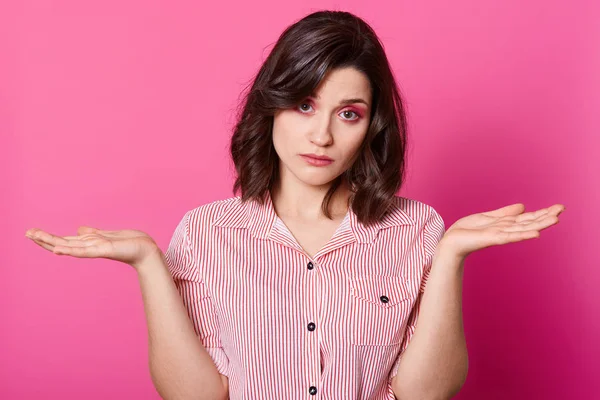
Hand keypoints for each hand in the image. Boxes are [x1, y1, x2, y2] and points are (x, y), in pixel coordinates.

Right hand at [25, 226, 160, 269]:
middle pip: (62, 243)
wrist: (145, 250)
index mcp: (88, 243)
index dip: (48, 237)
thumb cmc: (129, 243)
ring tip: (35, 237)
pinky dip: (71, 250)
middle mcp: (89, 247)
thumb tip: (79, 229)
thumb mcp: (107, 235)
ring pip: (68, 246)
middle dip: (44, 239)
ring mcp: (95, 249)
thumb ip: (92, 233)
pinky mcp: (103, 250)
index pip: (64, 240)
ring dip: (51, 242)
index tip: (32, 232)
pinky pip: (84, 252)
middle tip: (26, 233)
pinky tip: (58, 250)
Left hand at [440, 203, 564, 258]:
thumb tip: (523, 206)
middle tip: (562, 210)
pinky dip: (522, 234)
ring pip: (523, 228)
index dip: (542, 213)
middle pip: (529, 222)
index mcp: (505, 224)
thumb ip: (505, 213)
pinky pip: (509, 237)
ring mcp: (500, 235)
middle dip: (545, 216)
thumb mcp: (487, 217)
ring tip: (555, 219)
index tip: (558, 208)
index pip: (528, 218)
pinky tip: (535, 233)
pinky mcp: (491, 239)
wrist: (451, 241)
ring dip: (539, 224)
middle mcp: (505, 230)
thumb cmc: (467, 231)